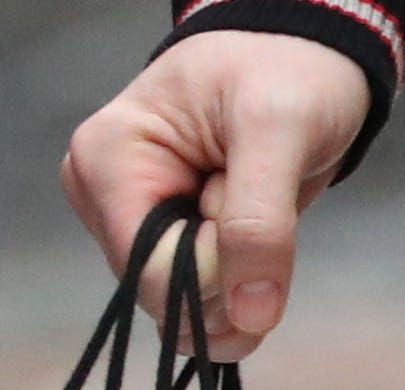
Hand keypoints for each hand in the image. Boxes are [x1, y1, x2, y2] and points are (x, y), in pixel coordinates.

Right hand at [62, 32, 372, 359]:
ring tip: (254, 202)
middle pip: (165, 298)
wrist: (301, 57)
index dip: (216, 270)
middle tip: (258, 198)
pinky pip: (199, 303)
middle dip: (230, 274)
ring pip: (184, 309)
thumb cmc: (282, 71)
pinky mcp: (161, 242)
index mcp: (106, 162)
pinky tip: (254, 238)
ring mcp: (130, 224)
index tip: (252, 207)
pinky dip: (240, 287)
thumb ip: (260, 223)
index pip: (149, 274)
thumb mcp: (278, 129)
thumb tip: (250, 317)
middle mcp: (103, 198)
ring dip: (240, 279)